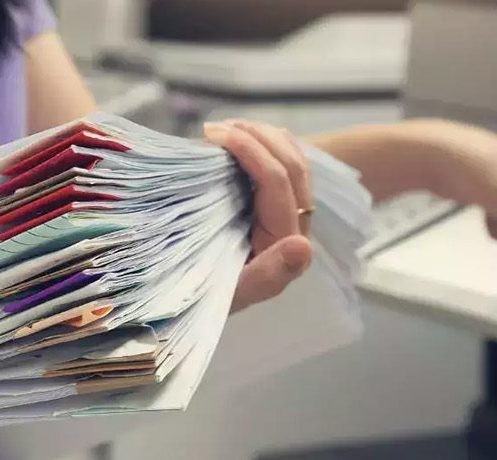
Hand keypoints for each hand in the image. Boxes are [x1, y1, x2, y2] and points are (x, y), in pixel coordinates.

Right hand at [203, 120, 314, 312]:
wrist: (194, 307)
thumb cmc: (204, 301)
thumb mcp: (228, 295)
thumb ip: (267, 277)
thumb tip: (302, 246)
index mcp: (287, 245)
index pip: (279, 183)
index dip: (251, 150)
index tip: (215, 134)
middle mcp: (296, 229)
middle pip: (291, 165)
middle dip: (256, 135)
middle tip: (216, 127)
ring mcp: (289, 216)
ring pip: (292, 160)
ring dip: (261, 136)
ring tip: (224, 128)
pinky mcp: (277, 210)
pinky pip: (282, 166)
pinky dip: (263, 145)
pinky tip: (237, 138)